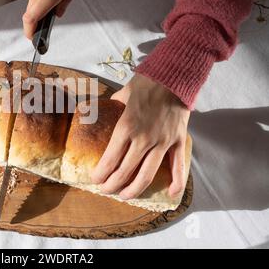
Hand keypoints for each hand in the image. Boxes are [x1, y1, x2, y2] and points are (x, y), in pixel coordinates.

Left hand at [91, 73, 189, 199]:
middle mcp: (143, 138)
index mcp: (126, 127)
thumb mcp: (122, 94)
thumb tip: (98, 108)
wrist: (174, 76)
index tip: (95, 180)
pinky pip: (178, 166)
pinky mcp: (177, 141)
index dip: (101, 174)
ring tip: (125, 196)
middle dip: (112, 185)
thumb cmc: (146, 84)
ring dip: (134, 189)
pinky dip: (176, 182)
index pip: (110, 159)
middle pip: (125, 171)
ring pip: (147, 174)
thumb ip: (111, 106)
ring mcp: (162, 142)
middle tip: (105, 190)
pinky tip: (170, 193)